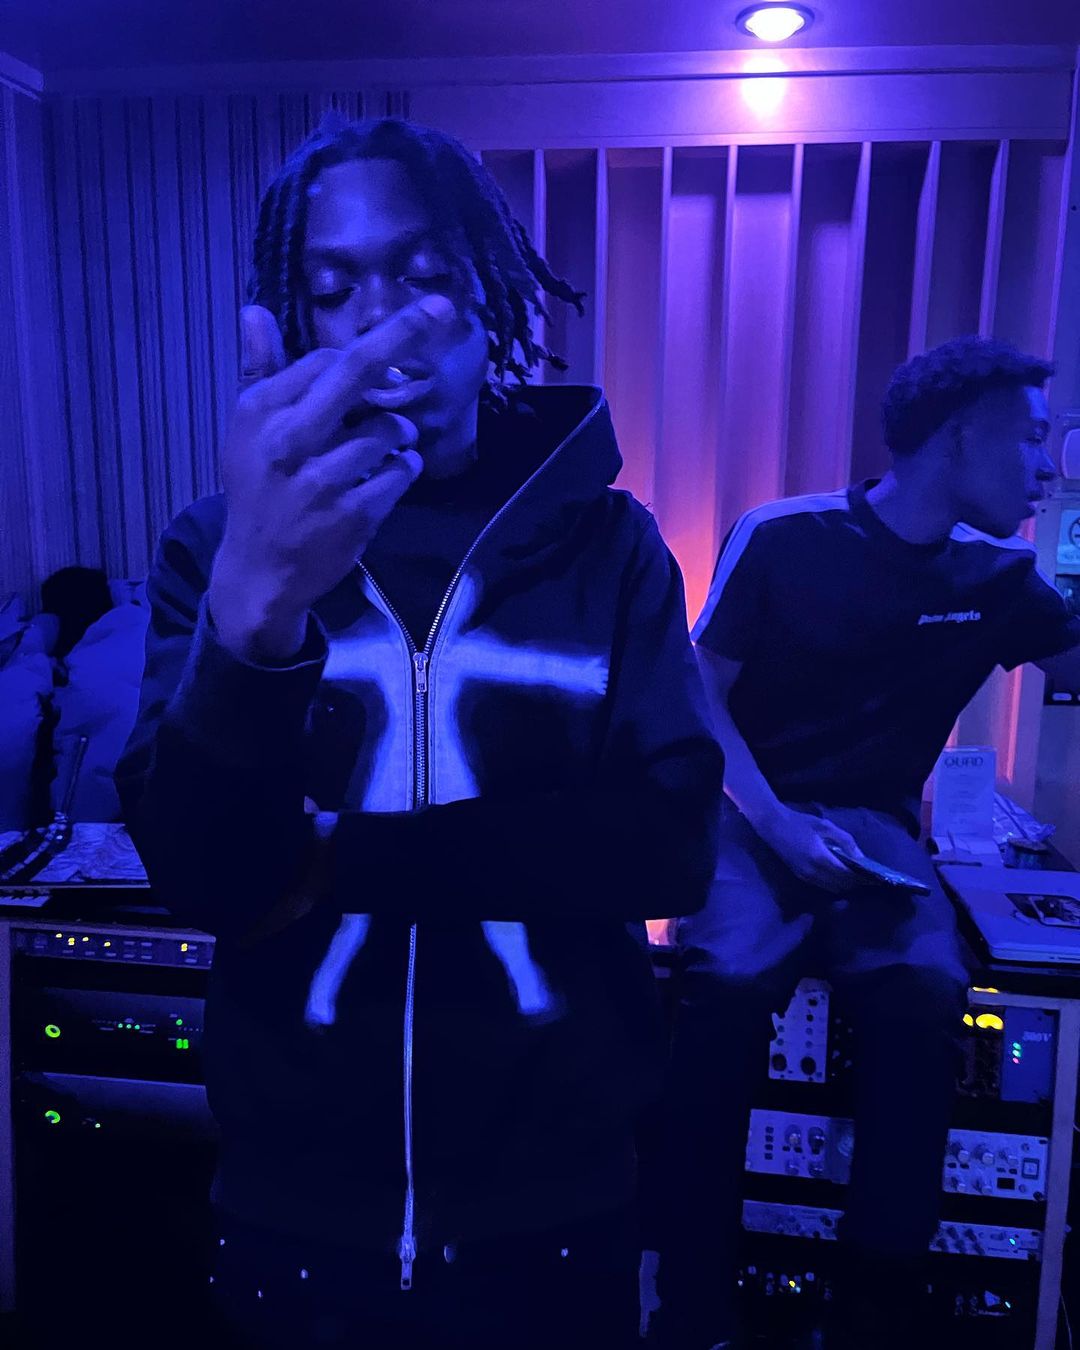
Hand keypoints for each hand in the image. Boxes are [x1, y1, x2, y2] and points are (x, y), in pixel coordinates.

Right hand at [209, 296, 455, 661]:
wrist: (259, 570)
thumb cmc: (258, 490)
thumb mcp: (247, 430)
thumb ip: (258, 369)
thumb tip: (255, 309)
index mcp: (261, 410)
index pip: (328, 360)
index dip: (364, 357)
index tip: (390, 352)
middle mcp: (288, 439)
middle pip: (356, 370)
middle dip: (404, 333)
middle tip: (442, 309)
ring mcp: (322, 480)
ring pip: (388, 429)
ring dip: (401, 433)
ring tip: (390, 444)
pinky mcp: (353, 515)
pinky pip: (401, 473)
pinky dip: (405, 467)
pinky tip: (393, 472)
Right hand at [751, 804, 864, 892]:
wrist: (773, 825)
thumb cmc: (800, 822)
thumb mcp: (825, 826)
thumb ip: (845, 841)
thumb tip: (861, 857)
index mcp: (820, 858)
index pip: (846, 875)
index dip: (861, 878)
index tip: (873, 877)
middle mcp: (813, 872)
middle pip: (840, 885)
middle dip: (854, 883)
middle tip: (866, 877)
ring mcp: (805, 876)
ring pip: (831, 888)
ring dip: (844, 885)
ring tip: (854, 878)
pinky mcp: (800, 876)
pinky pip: (822, 885)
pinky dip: (833, 884)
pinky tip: (839, 876)